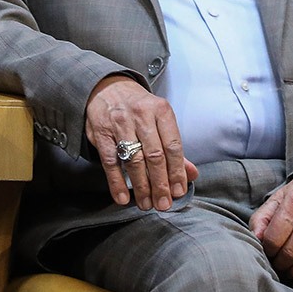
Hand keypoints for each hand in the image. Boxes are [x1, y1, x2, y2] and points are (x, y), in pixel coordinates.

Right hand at [85, 75, 197, 210]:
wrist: (107, 87)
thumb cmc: (138, 107)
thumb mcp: (159, 119)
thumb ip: (174, 148)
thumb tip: (191, 174)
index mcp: (160, 110)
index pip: (173, 146)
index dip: (177, 172)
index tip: (178, 191)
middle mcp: (141, 115)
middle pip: (154, 156)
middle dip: (160, 184)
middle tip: (164, 204)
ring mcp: (120, 123)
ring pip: (133, 160)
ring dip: (141, 187)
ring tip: (146, 204)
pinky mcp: (101, 132)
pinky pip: (110, 161)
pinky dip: (116, 182)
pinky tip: (122, 197)